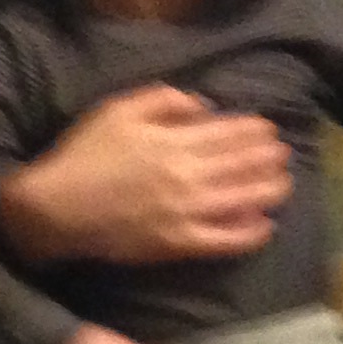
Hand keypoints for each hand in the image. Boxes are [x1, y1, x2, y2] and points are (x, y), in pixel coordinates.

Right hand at [0, 85, 291, 265]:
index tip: (269, 129)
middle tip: (284, 153)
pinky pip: (225, 240)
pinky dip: (250, 233)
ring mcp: (187, 212)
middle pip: (244, 164)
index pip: (230, 132)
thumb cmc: (85, 155)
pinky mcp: (179, 243)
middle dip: (269, 157)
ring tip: (285, 183)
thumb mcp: (119, 109)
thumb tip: (206, 107)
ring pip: (243, 199)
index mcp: (175, 140)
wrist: (57, 209)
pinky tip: (266, 226)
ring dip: (270, 190)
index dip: (255, 130)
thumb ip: (165, 100)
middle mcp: (188, 175)